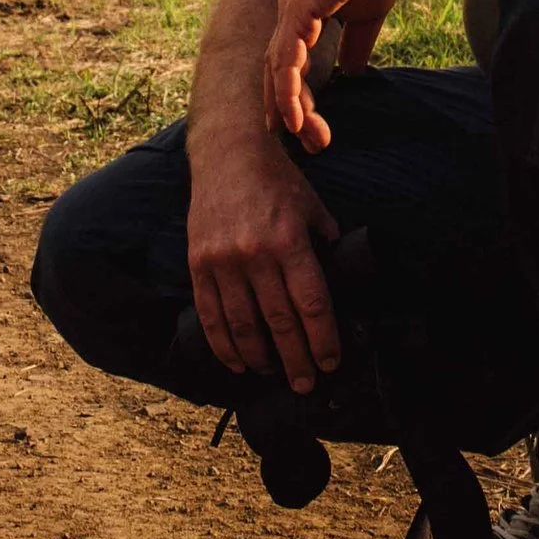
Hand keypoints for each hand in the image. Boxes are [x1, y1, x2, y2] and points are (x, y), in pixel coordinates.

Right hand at [185, 137, 341, 395]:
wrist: (227, 155)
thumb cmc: (277, 182)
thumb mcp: (313, 208)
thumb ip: (325, 246)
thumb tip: (339, 284)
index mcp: (289, 241)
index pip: (311, 304)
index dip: (323, 339)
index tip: (331, 362)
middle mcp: (255, 254)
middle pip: (280, 322)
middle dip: (296, 360)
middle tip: (306, 384)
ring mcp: (223, 261)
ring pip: (243, 325)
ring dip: (260, 358)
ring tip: (274, 374)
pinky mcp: (198, 264)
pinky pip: (211, 314)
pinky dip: (224, 344)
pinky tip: (238, 362)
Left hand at [264, 0, 404, 150]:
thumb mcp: (366, 14)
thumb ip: (356, 43)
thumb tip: (351, 72)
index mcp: (301, 11)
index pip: (288, 61)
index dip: (293, 94)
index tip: (303, 125)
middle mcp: (288, 12)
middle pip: (278, 72)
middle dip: (288, 110)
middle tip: (306, 143)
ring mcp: (290, 10)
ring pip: (278, 71)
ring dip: (289, 108)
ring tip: (303, 138)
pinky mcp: (299, 10)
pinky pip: (285, 59)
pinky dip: (286, 90)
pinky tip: (293, 115)